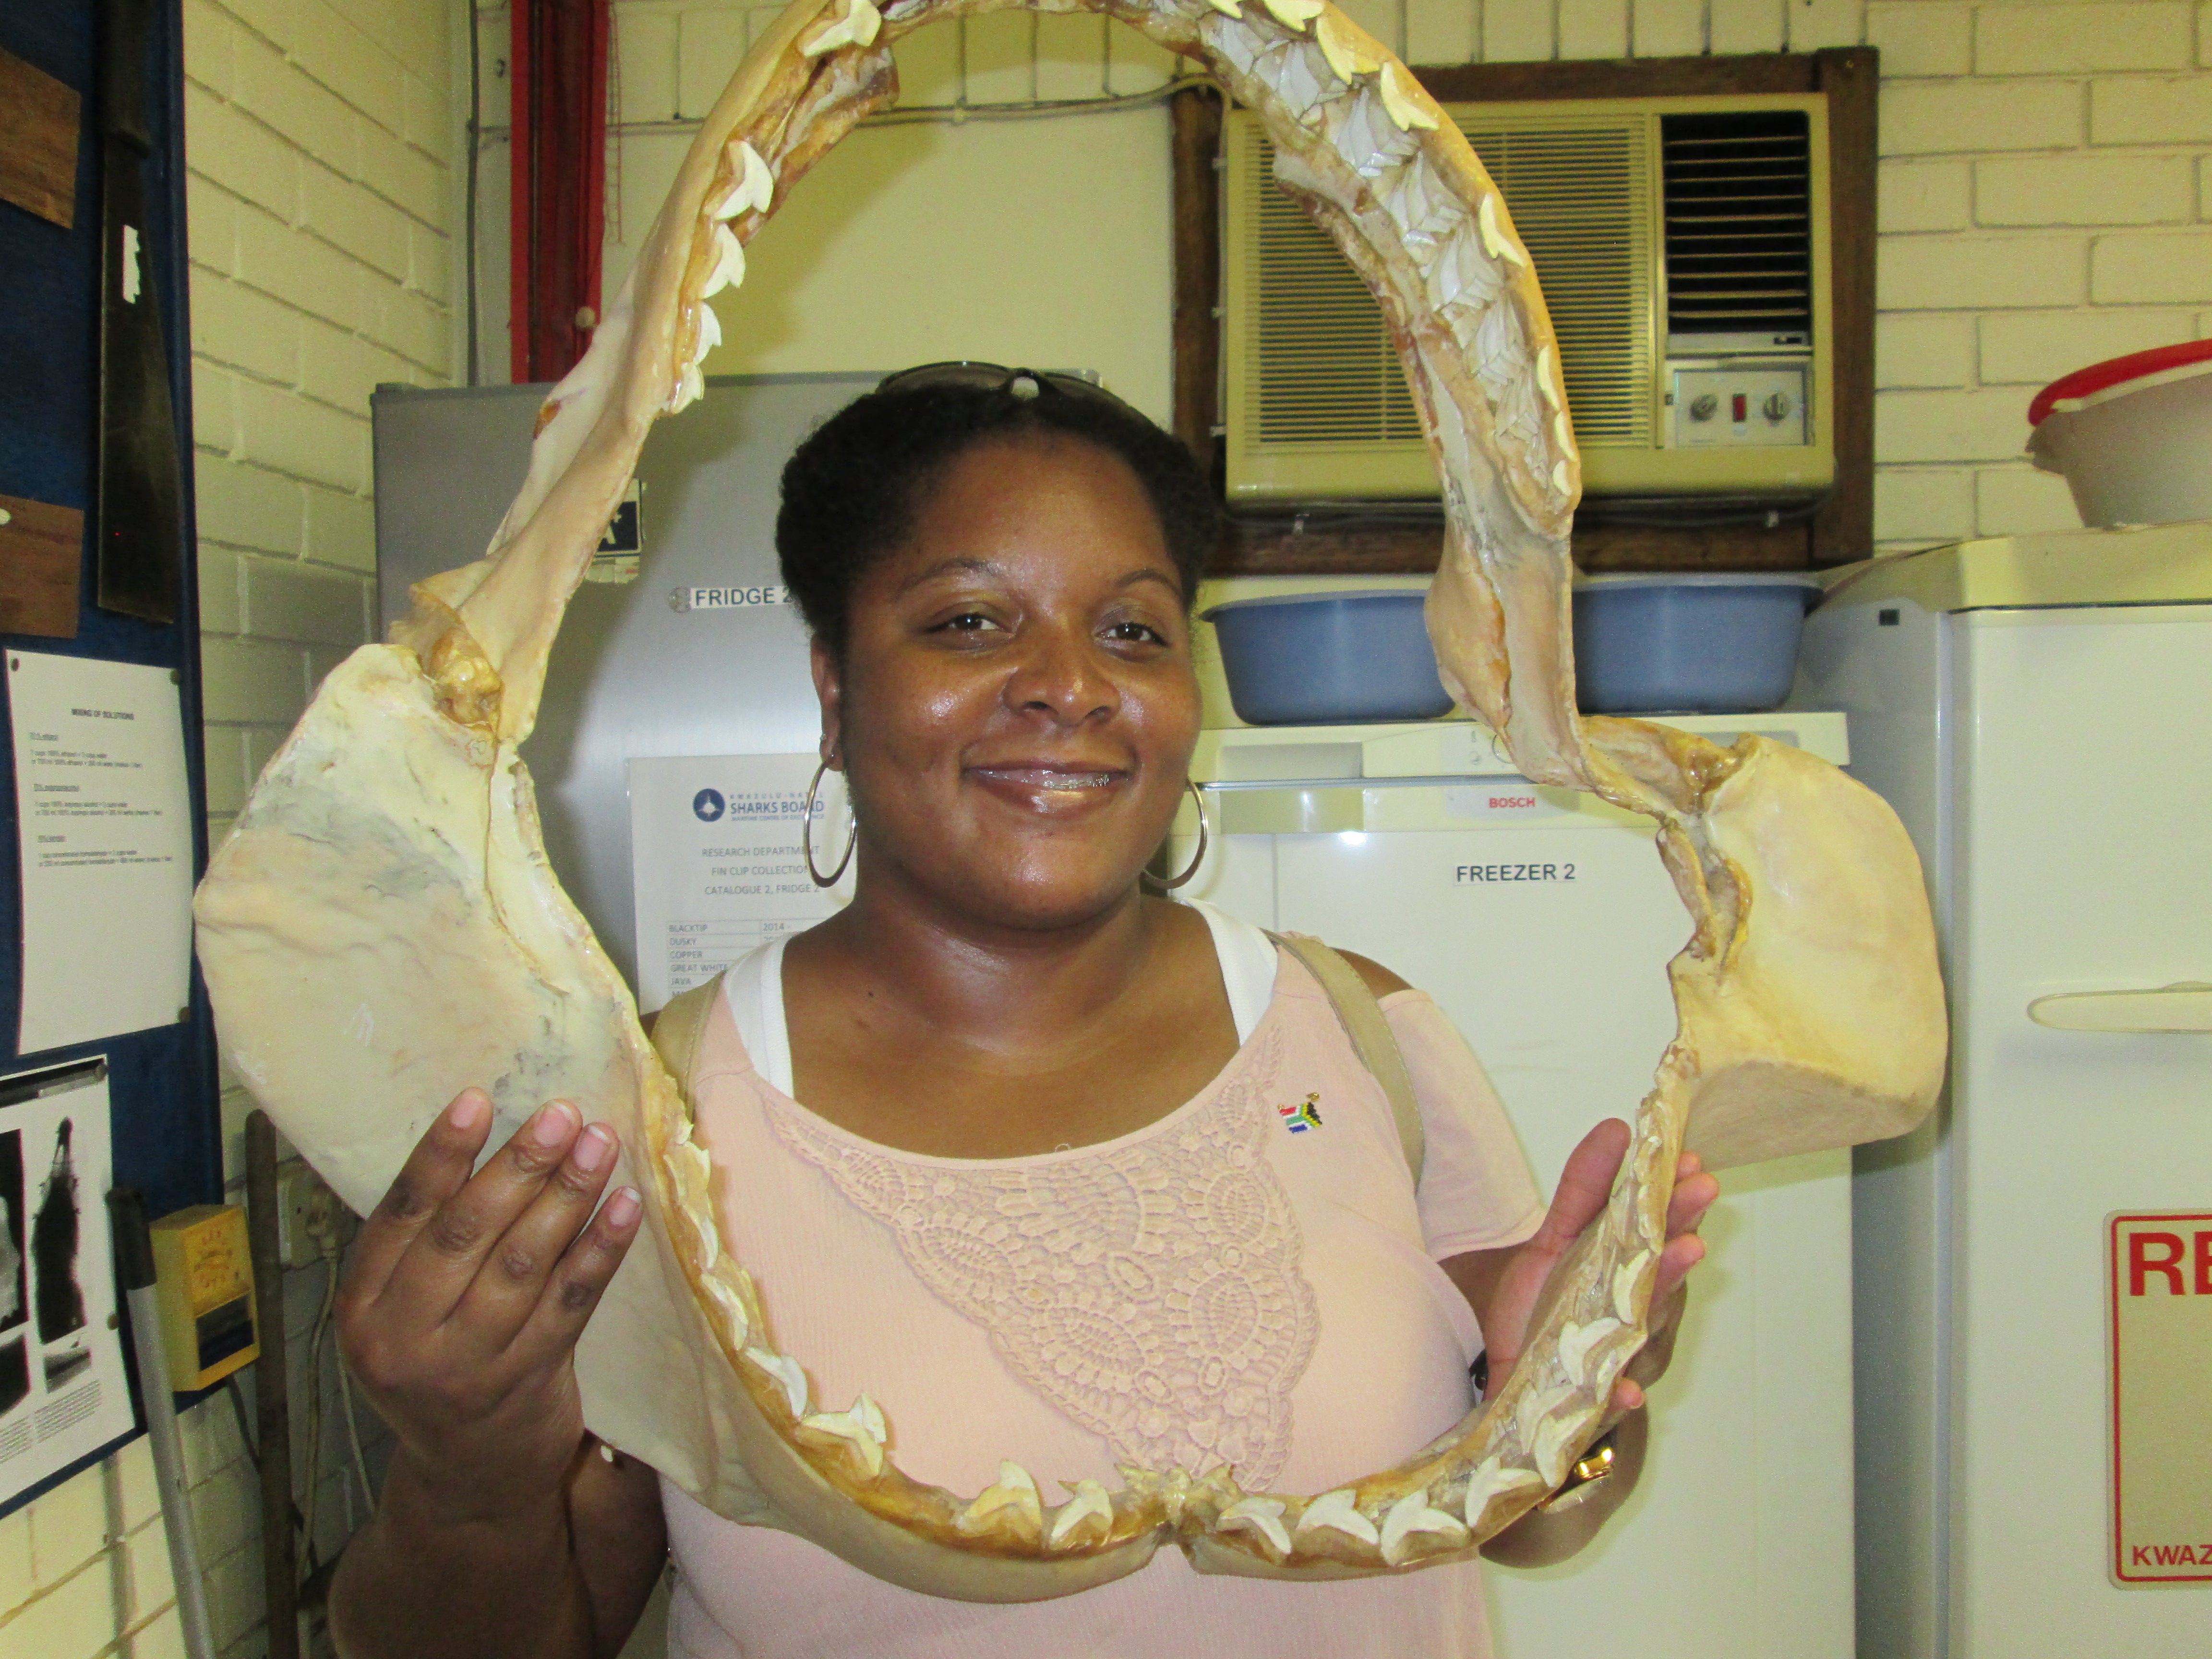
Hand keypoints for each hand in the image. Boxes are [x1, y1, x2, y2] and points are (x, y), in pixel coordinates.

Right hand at [337, 1089, 642, 1518]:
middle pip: (465, 1234)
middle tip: (561, 1113)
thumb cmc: (439, 1364)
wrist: (467, 1476)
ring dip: (567, 1195)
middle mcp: (405, 1339)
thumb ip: (430, 1242)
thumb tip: (491, 1136)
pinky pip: (572, 1301)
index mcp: (363, 1308)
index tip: (478, 1098)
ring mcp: (469, 1365)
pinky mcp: (529, 1381)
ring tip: (599, 1141)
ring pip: (523, 1263)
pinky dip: (601, 1249)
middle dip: (518, 1166)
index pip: (401, 1216)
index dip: (439, 1155)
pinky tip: (626, 1206)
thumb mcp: (405, 1311)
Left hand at [1478, 1119, 1716, 1410]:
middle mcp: (1633, 1314)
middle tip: (1702, 1190)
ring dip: (1667, 1290)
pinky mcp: (1590, 1399)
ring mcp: (1617, 1357)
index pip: (1661, 1233)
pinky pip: (1610, 1400)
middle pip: (1663, 1273)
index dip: (1679, 1199)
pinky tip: (1627, 1388)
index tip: (1692, 1162)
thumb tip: (1617, 1128)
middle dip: (1683, 1230)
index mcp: (1628, 1273)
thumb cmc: (1543, 1305)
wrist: (1508, 1370)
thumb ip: (1583, 1188)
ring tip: (1687, 1251)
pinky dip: (1621, 1394)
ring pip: (1648, 1327)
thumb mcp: (1555, 1237)